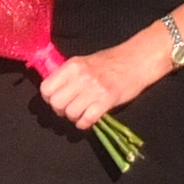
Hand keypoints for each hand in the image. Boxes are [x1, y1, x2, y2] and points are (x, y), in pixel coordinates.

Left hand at [36, 44, 158, 131]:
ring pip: (70, 113)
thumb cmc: (111, 61)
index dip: (49, 98)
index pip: (46, 88)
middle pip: (56, 103)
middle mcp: (80, 77)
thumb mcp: (84, 61)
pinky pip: (86, 120)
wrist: (137, 60)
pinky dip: (84, 123)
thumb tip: (53, 90)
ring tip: (81, 113)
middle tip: (69, 109)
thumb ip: (68, 75)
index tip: (56, 99)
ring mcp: (93, 90)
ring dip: (74, 117)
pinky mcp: (106, 101)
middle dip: (60, 110)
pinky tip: (88, 119)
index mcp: (72, 66)